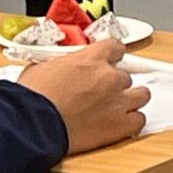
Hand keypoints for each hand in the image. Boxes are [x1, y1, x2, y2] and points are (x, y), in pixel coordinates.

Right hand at [17, 40, 148, 154]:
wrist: (31, 125)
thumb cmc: (31, 98)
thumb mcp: (42, 68)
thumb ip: (59, 66)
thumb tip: (56, 70)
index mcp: (92, 58)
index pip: (116, 47)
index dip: (112, 56)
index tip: (109, 62)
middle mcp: (110, 77)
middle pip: (125, 76)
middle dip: (114, 84)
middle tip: (102, 94)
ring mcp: (117, 101)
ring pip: (141, 95)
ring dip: (131, 100)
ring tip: (118, 107)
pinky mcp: (118, 125)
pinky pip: (139, 120)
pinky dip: (132, 122)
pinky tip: (122, 125)